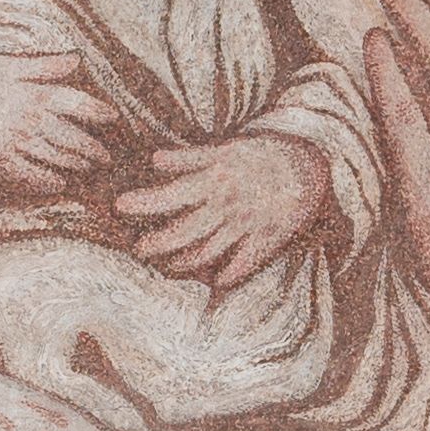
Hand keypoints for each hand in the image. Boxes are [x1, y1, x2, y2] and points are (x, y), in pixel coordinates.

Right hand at [0, 67, 119, 198]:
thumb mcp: (7, 64)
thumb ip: (44, 65)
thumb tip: (77, 60)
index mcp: (34, 94)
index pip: (76, 103)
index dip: (98, 112)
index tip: (112, 118)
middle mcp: (30, 120)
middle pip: (71, 136)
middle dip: (92, 147)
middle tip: (107, 157)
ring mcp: (15, 144)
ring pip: (55, 156)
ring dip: (76, 164)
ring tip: (89, 169)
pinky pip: (29, 177)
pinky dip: (47, 182)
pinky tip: (60, 185)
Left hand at [118, 128, 328, 286]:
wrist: (310, 165)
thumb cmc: (263, 155)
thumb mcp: (226, 149)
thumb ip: (189, 157)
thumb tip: (154, 159)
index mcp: (214, 180)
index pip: (169, 195)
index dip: (143, 203)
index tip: (119, 207)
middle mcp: (226, 206)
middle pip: (182, 231)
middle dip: (157, 243)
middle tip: (139, 248)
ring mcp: (245, 226)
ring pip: (207, 252)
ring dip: (184, 262)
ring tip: (169, 265)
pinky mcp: (265, 240)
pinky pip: (242, 266)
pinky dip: (227, 275)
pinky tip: (215, 281)